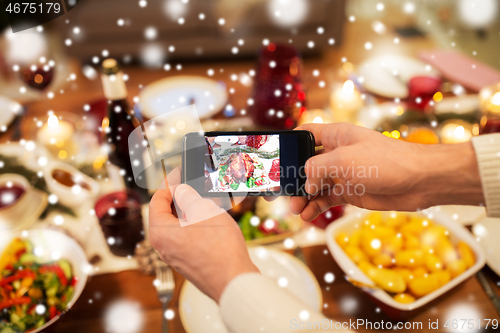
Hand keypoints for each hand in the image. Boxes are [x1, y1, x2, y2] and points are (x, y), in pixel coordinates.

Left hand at [149, 168, 258, 302]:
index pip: (157, 200)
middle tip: (195, 184)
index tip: (179, 172)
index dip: (169, 183)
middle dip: (182, 197)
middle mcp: (163, 246)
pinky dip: (198, 225)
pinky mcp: (190, 262)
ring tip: (208, 200)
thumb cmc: (218, 248)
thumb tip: (181, 190)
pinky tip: (213, 219)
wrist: (233, 280)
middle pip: (167, 213)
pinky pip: (189, 237)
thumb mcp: (203, 210)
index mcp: (160, 232)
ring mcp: (176, 256)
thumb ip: (187, 196)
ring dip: (192, 211)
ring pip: (180, 226)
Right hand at [290, 123, 483, 221]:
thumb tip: (305, 184)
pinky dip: (315, 207)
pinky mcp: (351, 191)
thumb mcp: (344, 160)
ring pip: (314, 185)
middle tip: (281, 194)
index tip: (273, 159)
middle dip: (292, 179)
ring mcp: (343, 173)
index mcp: (335, 135)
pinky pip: (326, 199)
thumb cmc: (386, 161)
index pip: (305, 134)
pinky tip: (308, 216)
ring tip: (295, 210)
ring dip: (303, 197)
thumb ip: (316, 168)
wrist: (420, 181)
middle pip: (305, 164)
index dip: (289, 144)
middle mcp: (337, 153)